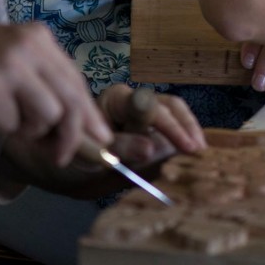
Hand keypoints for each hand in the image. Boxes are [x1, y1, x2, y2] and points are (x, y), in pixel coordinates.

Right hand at [0, 21, 113, 166]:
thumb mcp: (13, 55)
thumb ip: (44, 81)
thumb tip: (78, 123)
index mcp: (39, 37)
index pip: (76, 80)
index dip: (89, 113)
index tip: (101, 137)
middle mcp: (29, 48)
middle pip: (69, 100)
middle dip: (72, 135)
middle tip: (64, 155)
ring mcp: (9, 69)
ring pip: (45, 116)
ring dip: (29, 130)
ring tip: (7, 117)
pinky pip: (11, 126)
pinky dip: (0, 126)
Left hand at [0, 86, 204, 198]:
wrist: (63, 165)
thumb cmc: (72, 154)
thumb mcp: (91, 155)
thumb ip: (121, 149)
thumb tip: (151, 147)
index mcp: (116, 99)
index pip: (150, 107)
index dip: (170, 126)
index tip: (187, 146)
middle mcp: (135, 100)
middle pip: (169, 106)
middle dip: (185, 128)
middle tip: (199, 152)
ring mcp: (146, 112)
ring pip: (176, 113)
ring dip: (189, 131)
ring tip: (201, 154)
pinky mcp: (153, 127)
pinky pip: (174, 127)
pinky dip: (185, 138)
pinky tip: (194, 155)